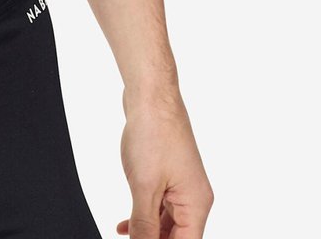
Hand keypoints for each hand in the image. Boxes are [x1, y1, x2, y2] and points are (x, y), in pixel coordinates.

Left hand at [115, 93, 212, 237]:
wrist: (150, 95)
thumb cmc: (154, 133)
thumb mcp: (144, 186)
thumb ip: (144, 224)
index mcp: (196, 204)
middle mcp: (194, 198)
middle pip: (177, 236)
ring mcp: (181, 186)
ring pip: (166, 223)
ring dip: (146, 232)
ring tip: (124, 236)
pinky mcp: (168, 176)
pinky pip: (158, 206)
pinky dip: (143, 215)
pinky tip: (125, 224)